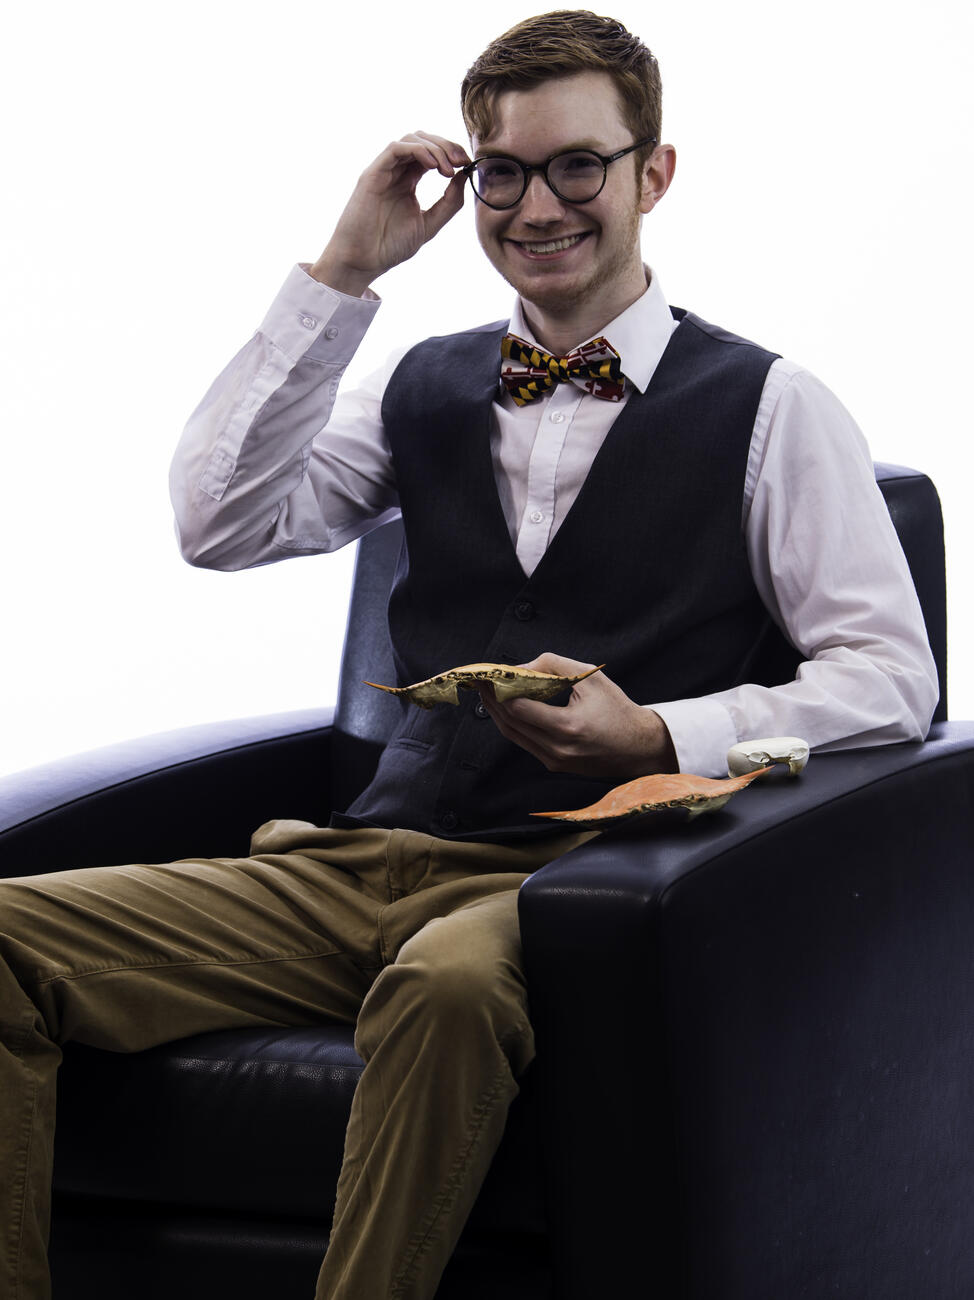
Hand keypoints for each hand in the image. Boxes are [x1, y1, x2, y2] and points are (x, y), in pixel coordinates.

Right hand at [309, 132, 469, 295]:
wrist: (363, 261)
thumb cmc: (390, 246)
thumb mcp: (429, 224)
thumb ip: (448, 203)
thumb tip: (464, 176)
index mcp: (408, 182)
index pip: (432, 154)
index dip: (452, 153)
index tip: (467, 165)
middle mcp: (396, 172)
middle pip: (423, 140)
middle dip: (447, 145)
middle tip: (461, 162)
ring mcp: (384, 171)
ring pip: (411, 139)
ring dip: (435, 148)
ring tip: (447, 169)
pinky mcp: (372, 174)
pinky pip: (395, 148)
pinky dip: (417, 150)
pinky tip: (432, 166)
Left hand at [479, 653, 677, 781]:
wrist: (640, 746)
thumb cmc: (619, 710)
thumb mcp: (591, 679)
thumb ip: (555, 666)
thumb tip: (521, 667)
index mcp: (567, 727)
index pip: (519, 708)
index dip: (500, 689)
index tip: (489, 673)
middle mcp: (557, 749)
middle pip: (510, 722)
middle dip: (492, 699)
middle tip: (480, 680)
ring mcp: (554, 761)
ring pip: (513, 735)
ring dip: (497, 713)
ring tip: (487, 692)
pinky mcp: (555, 765)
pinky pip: (524, 743)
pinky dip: (512, 724)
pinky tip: (506, 708)